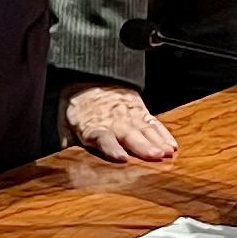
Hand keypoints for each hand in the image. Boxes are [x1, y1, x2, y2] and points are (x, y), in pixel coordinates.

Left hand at [63, 83, 178, 162]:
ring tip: (167, 153)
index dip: (112, 148)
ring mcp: (130, 117)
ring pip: (145, 130)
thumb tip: (65, 161)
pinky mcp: (141, 112)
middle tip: (154, 156)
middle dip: (142, 146)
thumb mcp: (65, 124)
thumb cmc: (78, 107)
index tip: (121, 157)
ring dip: (157, 142)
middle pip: (130, 136)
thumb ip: (68, 144)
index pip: (103, 139)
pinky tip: (171, 145)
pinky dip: (164, 135)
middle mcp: (114, 123)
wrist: (91, 76)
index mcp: (93, 128)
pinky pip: (154, 124)